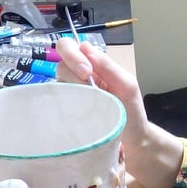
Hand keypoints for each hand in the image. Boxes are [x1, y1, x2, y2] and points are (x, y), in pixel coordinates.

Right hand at [55, 38, 182, 187]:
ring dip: (69, 83)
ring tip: (86, 99)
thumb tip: (85, 47)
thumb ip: (108, 67)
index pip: (74, 47)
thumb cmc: (131, 111)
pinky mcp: (65, 107)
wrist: (131, 140)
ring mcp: (71, 91)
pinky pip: (55, 97)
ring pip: (57, 76)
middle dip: (70, 63)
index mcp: (96, 66)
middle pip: (61, 58)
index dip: (75, 54)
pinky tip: (73, 107)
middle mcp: (80, 75)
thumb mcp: (126, 86)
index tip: (86, 71)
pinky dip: (62, 98)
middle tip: (85, 79)